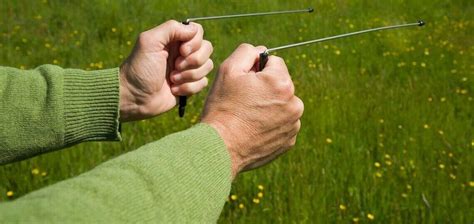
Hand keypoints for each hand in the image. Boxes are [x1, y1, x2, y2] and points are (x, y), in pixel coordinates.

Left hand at [119, 20, 212, 121]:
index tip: (181, 51)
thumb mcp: (149, 42)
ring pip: (207, 66)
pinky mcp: (190, 86)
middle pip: (207, 48)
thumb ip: (171, 29)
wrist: (135, 98)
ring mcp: (187, 69)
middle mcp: (183, 52)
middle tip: (175, 66)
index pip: (197, 32)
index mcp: (174, 40)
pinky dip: (188, 88)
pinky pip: (204, 83)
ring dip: (189, 75)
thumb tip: (193, 30)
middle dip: (193, 60)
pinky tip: (173, 90)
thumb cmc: (139, 69)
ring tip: (172, 79)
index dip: (194, 42)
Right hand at [201, 44, 303, 177]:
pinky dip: (270, 124)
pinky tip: (253, 130)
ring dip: (269, 106)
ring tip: (248, 117)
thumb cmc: (223, 107)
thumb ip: (247, 52)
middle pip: (280, 84)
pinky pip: (281, 124)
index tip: (244, 84)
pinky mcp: (289, 141)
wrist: (220, 147)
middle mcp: (294, 103)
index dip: (256, 70)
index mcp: (282, 83)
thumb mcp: (228, 70)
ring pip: (281, 104)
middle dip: (264, 88)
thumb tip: (261, 52)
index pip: (274, 63)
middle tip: (243, 102)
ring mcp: (293, 124)